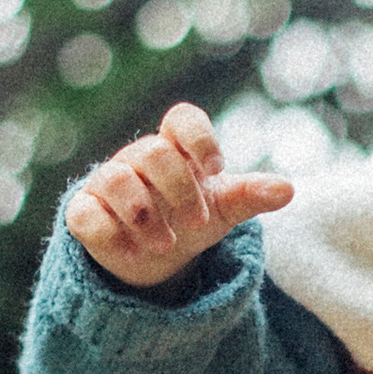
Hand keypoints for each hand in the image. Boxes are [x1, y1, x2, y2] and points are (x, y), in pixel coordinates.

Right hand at [64, 102, 293, 288]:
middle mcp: (139, 158)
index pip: (182, 118)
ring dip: (144, 216)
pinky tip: (134, 254)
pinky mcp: (84, 213)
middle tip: (199, 222)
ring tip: (166, 246)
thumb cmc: (190, 216)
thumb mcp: (224, 208)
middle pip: (153, 152)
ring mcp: (107, 183)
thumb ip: (250, 195)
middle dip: (179, 189)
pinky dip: (110, 235)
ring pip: (116, 180)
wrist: (152, 254)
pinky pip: (87, 214)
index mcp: (176, 148)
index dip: (199, 137)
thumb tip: (288, 190)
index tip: (217, 168)